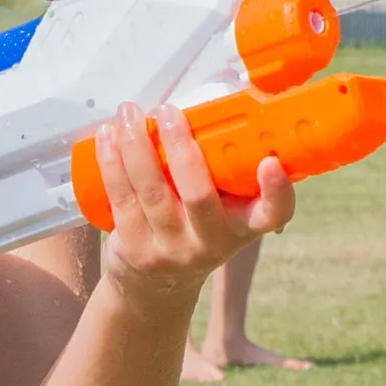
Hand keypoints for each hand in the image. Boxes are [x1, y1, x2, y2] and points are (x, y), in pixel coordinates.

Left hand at [92, 103, 296, 304]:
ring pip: (152, 192)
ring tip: (129, 113)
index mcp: (243, 226)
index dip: (277, 192)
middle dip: (181, 148)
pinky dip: (111, 162)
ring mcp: (171, 249)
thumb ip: (223, 168)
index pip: (272, 214)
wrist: (155, 286)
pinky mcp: (135, 249)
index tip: (271, 163)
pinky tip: (108, 136)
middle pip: (199, 195)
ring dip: (136, 145)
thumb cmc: (194, 227)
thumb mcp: (221, 209)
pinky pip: (121, 198)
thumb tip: (214, 99)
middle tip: (169, 112)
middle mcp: (211, 242)